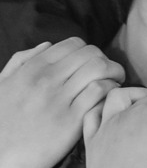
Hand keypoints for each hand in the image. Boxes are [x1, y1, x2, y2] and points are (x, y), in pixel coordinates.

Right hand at [0, 38, 124, 167]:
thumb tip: (47, 45)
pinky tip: (107, 100)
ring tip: (114, 84)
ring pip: (100, 68)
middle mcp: (46, 80)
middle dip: (106, 61)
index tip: (92, 64)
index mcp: (32, 69)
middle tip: (109, 74)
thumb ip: (21, 62)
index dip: (89, 51)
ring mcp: (58, 100)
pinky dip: (110, 91)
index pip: (74, 44)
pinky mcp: (70, 121)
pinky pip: (100, 92)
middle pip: (92, 54)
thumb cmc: (0, 123)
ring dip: (114, 74)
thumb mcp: (1, 86)